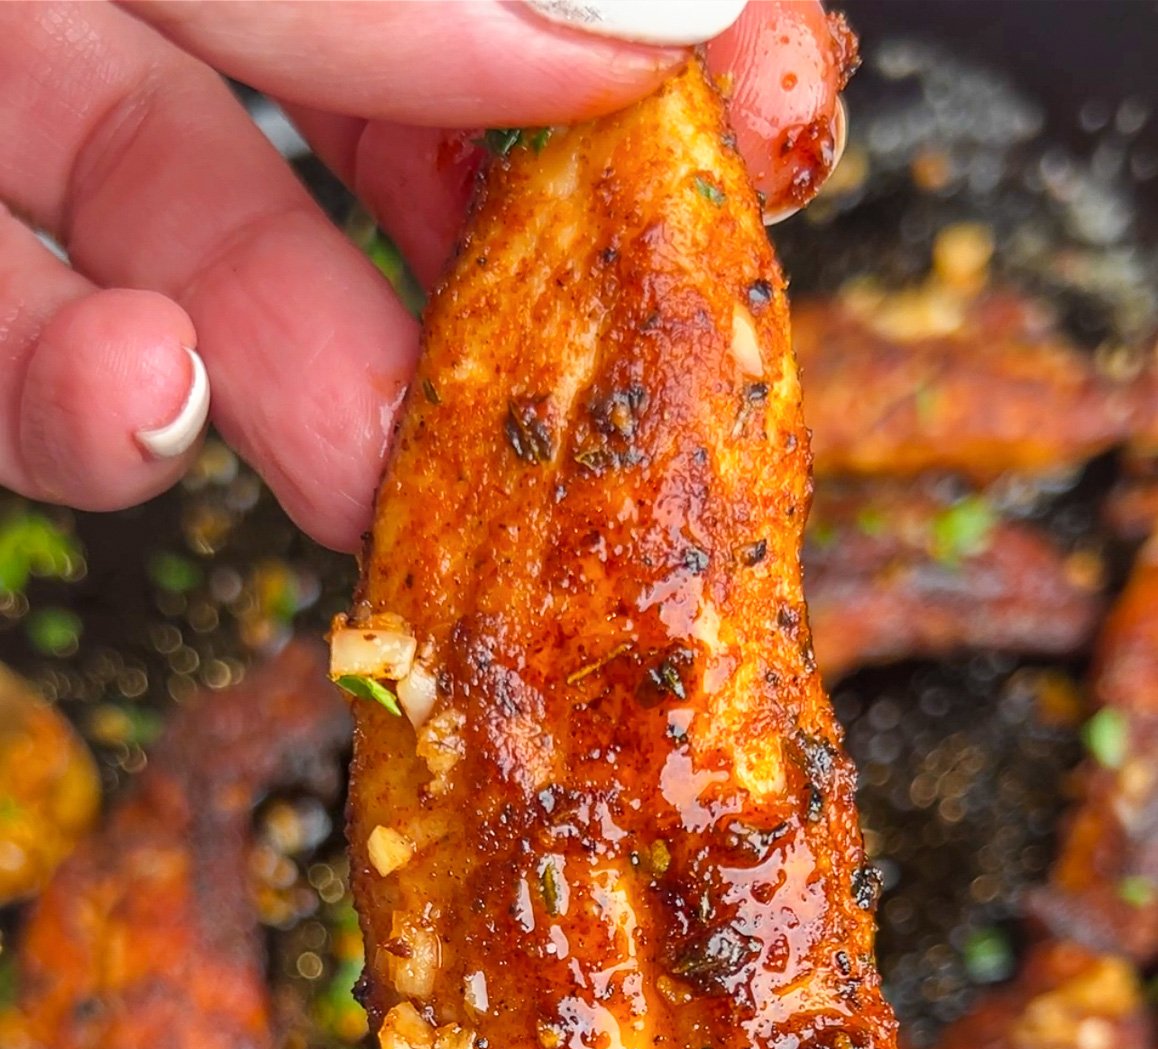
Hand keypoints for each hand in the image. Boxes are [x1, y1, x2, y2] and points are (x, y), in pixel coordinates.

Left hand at [0, 0, 849, 551]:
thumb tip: (654, 13)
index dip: (618, 46)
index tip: (757, 109)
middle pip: (363, 133)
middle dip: (496, 268)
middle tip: (602, 380)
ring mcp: (7, 122)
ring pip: (200, 275)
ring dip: (312, 397)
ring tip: (371, 466)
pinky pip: (8, 362)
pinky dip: (81, 414)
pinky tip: (148, 401)